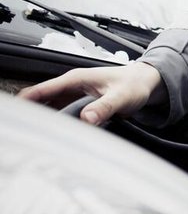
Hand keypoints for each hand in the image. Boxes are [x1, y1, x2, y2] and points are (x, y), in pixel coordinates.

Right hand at [17, 62, 163, 124]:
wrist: (146, 82)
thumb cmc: (135, 84)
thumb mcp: (121, 96)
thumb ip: (105, 107)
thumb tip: (87, 118)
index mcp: (77, 79)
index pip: (44, 89)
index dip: (27, 100)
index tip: (16, 114)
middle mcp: (73, 84)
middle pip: (42, 98)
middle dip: (30, 111)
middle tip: (23, 130)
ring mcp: (75, 93)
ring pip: (50, 105)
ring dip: (41, 117)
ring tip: (32, 134)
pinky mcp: (80, 101)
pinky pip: (60, 110)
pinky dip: (52, 119)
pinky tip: (49, 132)